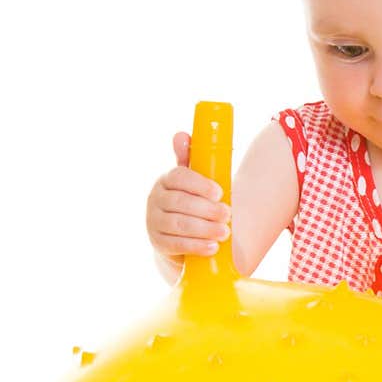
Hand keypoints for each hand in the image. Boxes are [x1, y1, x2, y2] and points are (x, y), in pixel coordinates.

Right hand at [146, 131, 232, 262]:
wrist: (179, 236)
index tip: (220, 192)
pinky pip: (176, 245)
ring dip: (204, 229)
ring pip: (179, 224)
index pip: (179, 177)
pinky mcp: (158, 243)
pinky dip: (196, 246)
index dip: (200, 184)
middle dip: (207, 209)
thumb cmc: (191, 203)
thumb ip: (190, 160)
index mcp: (165, 180)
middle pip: (181, 202)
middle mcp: (155, 199)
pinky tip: (212, 247)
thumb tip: (181, 134)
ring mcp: (154, 221)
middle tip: (228, 214)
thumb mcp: (192, 182)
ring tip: (225, 232)